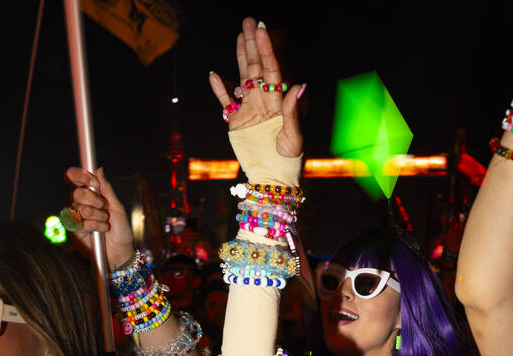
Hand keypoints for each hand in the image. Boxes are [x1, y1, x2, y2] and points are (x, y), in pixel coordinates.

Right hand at [63, 167, 135, 268]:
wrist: (121, 251)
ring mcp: (77, 217)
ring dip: (97, 216)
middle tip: (104, 208)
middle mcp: (82, 203)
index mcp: (92, 195)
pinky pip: (79, 222)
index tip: (94, 183)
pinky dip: (93, 226)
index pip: (77, 178)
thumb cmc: (121, 230)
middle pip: (77, 193)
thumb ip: (106, 190)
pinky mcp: (74, 230)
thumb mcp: (117, 207)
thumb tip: (99, 169)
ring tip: (106, 222)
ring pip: (79, 208)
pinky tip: (101, 230)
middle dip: (94, 200)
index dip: (81, 176)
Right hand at [207, 17, 302, 158]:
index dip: (266, 50)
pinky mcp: (235, 121)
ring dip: (240, 56)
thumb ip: (293, 112)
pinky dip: (220, 89)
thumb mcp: (294, 138)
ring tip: (238, 35)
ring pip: (243, 77)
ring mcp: (249, 109)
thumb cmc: (288, 160)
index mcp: (279, 101)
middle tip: (249, 20)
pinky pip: (226, 101)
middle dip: (253, 44)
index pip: (272, 70)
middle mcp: (265, 100)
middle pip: (257, 67)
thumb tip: (298, 85)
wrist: (271, 178)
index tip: (262, 30)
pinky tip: (215, 74)